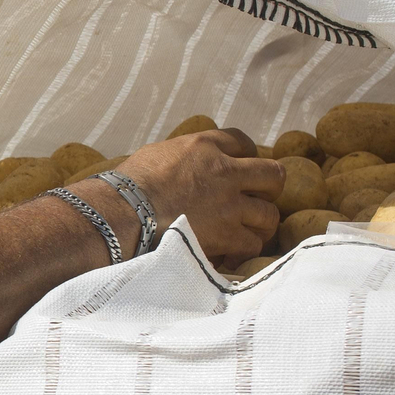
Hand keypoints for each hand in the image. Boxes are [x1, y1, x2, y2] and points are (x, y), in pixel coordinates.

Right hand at [115, 130, 283, 265]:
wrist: (122, 213)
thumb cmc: (128, 185)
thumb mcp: (157, 154)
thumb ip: (183, 157)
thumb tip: (185, 167)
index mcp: (205, 146)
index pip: (243, 142)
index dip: (246, 156)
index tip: (239, 169)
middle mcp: (225, 171)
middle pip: (273, 175)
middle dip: (269, 188)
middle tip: (256, 199)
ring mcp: (229, 205)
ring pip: (269, 215)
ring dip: (259, 224)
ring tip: (246, 231)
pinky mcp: (226, 236)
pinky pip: (252, 245)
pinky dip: (243, 251)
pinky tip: (230, 253)